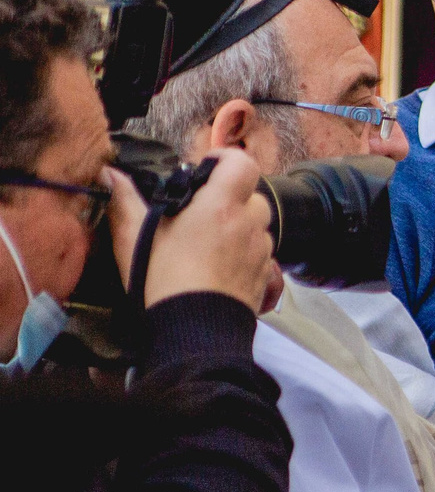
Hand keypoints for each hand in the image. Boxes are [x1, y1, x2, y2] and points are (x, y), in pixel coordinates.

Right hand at [110, 151, 277, 310]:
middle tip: (200, 211)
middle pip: (250, 195)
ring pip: (257, 224)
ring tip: (207, 242)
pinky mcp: (266, 275)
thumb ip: (124, 201)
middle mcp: (248, 224)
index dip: (225, 159)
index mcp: (220, 206)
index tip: (204, 169)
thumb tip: (111, 175)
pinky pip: (260, 252)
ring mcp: (261, 250)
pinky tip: (219, 265)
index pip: (242, 163)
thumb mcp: (133, 239)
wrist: (194, 332)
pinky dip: (244, 251)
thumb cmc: (162, 281)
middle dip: (229, 197)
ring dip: (238, 225)